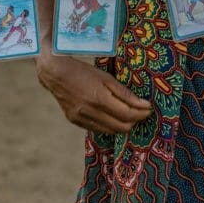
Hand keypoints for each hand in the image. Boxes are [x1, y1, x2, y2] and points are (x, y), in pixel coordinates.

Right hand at [35, 52, 151, 133]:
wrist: (55, 73)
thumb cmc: (82, 71)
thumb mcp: (106, 78)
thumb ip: (125, 93)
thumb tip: (144, 105)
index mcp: (100, 99)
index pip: (128, 115)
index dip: (141, 114)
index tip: (148, 109)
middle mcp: (90, 112)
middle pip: (121, 127)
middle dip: (134, 121)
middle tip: (140, 112)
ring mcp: (81, 119)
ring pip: (111, 131)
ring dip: (122, 125)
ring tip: (127, 114)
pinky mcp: (75, 121)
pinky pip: (98, 130)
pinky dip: (108, 125)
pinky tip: (111, 117)